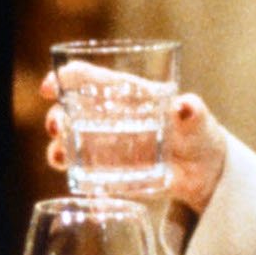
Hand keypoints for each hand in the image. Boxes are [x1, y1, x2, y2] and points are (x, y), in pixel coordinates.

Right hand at [38, 68, 230, 227]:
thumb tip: (186, 106)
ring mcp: (109, 144)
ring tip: (59, 155)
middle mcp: (111, 116)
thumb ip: (193, 111)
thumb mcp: (198, 119)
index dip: (65, 78)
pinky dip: (74, 173)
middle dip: (57, 116)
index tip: (50, 87)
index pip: (89, 78)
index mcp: (127, 94)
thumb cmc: (199, 133)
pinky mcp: (112, 169)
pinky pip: (85, 170)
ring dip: (59, 146)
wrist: (205, 170)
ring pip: (72, 141)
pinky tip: (72, 176)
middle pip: (72, 110)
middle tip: (56, 126)